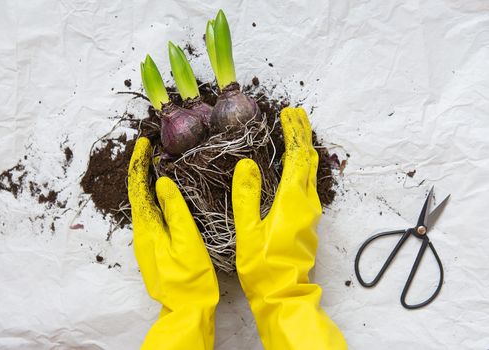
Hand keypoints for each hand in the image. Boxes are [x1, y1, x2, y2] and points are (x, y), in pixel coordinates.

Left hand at [128, 137, 218, 349]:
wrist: (186, 310)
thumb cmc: (190, 278)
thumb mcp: (187, 241)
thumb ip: (175, 211)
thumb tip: (162, 182)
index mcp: (147, 228)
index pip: (137, 188)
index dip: (139, 163)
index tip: (144, 142)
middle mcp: (141, 233)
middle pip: (136, 194)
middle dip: (141, 168)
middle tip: (152, 147)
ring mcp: (146, 241)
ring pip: (143, 204)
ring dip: (147, 182)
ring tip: (158, 162)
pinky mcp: (153, 247)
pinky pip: (151, 215)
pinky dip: (154, 198)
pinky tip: (164, 192)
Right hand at [232, 107, 346, 349]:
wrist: (284, 295)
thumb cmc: (262, 266)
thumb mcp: (248, 230)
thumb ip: (247, 195)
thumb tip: (248, 164)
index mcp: (292, 201)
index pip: (296, 157)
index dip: (293, 132)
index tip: (288, 113)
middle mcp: (307, 203)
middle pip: (309, 160)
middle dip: (303, 134)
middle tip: (295, 114)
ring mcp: (311, 212)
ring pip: (311, 172)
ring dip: (304, 149)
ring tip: (296, 132)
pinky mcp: (309, 221)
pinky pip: (309, 184)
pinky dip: (303, 166)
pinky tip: (295, 166)